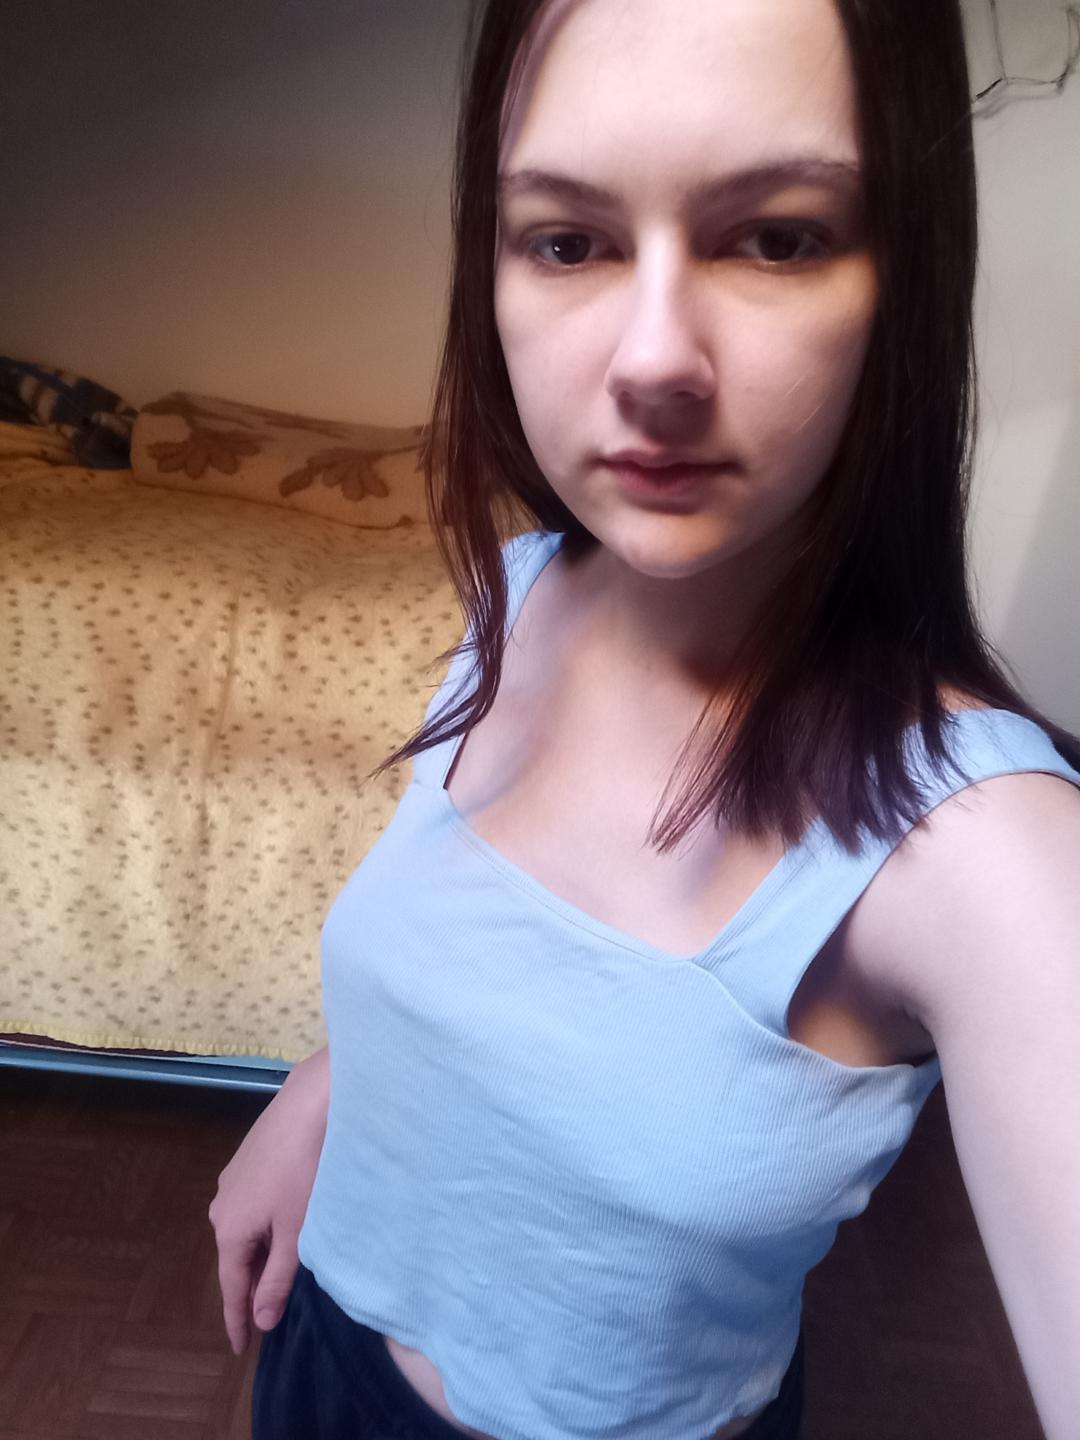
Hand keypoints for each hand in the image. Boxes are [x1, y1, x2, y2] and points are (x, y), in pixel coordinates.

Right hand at [208, 1047, 329, 1353]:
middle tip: (269, 1313)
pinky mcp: (245, 1163)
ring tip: (280, 1271)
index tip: (242, 1349)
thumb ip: (277, 1279)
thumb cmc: (304, 1172)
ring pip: (244, 1232)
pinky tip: (282, 1225)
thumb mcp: (295, 1233)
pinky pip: (250, 1208)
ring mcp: (230, 1183)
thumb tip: (260, 1319)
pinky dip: (263, 1226)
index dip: (237, 1321)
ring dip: (260, 1253)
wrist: (306, 1106)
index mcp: (229, 1231)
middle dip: (252, 1285)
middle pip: (236, 1259)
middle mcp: (220, 1209)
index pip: (231, 1288)